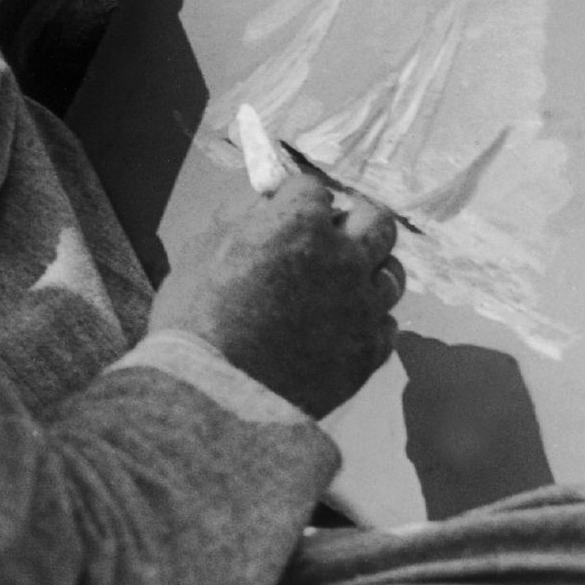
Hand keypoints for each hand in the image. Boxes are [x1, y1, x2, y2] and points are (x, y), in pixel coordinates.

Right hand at [166, 173, 404, 418]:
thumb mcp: (201, 252)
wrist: (215, 396)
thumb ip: (241, 223)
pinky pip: (386, 325)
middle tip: (332, 240)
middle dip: (354, 223)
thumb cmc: (194, 320)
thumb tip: (264, 211)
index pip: (313, 188)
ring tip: (341, 288)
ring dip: (367, 273)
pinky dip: (367, 322)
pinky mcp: (369, 351)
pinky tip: (342, 329)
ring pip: (391, 273)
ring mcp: (361, 305)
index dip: (295, 200)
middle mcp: (342, 256)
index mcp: (298, 223)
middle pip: (375, 220)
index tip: (285, 213)